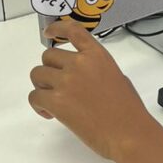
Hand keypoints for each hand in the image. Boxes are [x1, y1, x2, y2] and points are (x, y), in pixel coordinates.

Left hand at [29, 20, 157, 162]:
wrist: (128, 133)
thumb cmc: (129, 111)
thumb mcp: (118, 78)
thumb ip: (97, 69)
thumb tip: (83, 75)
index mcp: (97, 56)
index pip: (73, 31)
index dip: (57, 29)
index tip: (49, 33)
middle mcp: (80, 64)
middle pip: (48, 56)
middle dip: (50, 70)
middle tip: (57, 86)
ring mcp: (66, 81)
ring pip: (37, 74)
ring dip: (42, 86)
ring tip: (53, 101)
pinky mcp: (56, 101)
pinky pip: (34, 96)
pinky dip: (38, 105)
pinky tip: (50, 114)